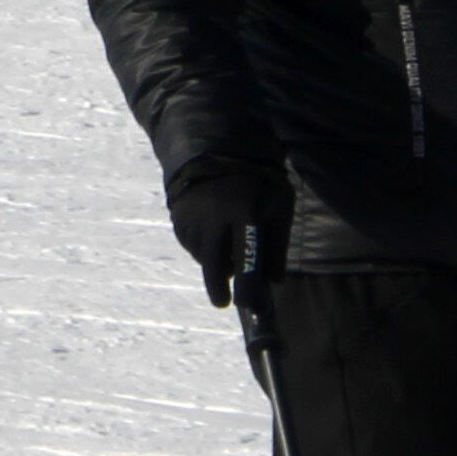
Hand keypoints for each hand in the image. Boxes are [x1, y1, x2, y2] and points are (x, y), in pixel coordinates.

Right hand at [167, 154, 291, 309]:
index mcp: (246, 212)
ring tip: (227, 243)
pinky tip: (212, 233)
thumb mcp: (279, 206)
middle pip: (212, 264)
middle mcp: (214, 216)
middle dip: (217, 287)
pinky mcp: (177, 216)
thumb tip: (273, 282)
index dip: (248, 288)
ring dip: (213, 260)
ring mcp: (192, 216)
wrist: (217, 149)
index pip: (246, 260)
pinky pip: (190, 244)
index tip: (249, 306)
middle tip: (222, 302)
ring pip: (201, 255)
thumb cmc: (259, 182)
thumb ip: (277, 245)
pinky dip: (202, 246)